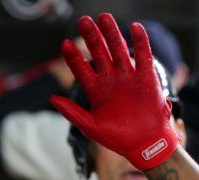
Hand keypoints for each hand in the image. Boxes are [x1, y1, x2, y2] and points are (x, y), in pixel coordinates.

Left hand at [50, 13, 177, 169]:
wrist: (144, 144)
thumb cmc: (117, 138)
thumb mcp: (90, 126)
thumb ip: (72, 111)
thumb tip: (52, 99)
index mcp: (96, 91)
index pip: (82, 69)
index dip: (73, 57)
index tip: (65, 43)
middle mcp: (111, 81)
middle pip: (100, 53)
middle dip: (92, 37)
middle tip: (84, 20)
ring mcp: (128, 78)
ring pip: (119, 50)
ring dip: (112, 34)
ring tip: (104, 17)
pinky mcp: (146, 78)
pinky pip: (143, 56)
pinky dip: (140, 42)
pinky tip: (134, 28)